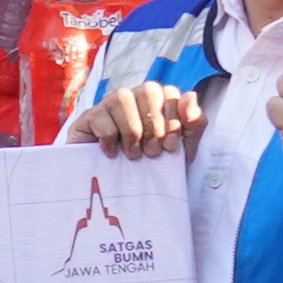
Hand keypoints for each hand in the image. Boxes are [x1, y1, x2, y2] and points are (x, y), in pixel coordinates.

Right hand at [80, 79, 201, 157]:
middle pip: (148, 90)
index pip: (170, 92)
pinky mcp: (89, 117)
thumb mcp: (182, 148)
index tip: (170, 146)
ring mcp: (109, 104)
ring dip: (133, 130)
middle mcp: (134, 96)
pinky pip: (101, 116)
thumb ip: (194, 122)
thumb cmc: (154, 164)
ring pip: (123, 98)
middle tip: (153, 152)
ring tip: (134, 154)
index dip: (173, 119)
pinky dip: (109, 137)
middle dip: (155, 125)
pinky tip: (111, 152)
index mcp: (157, 99)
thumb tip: (190, 96)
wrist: (122, 191)